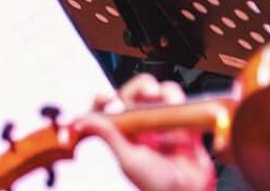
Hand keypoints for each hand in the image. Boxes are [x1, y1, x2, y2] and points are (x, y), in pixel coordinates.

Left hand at [71, 74, 213, 190]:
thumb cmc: (158, 185)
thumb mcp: (128, 160)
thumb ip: (109, 135)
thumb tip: (84, 121)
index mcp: (125, 134)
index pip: (110, 108)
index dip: (108, 99)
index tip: (109, 98)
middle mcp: (143, 127)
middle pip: (138, 94)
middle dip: (142, 88)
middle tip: (149, 92)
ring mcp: (165, 125)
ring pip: (163, 94)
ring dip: (167, 94)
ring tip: (170, 104)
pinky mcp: (185, 126)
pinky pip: (185, 105)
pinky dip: (185, 104)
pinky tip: (182, 115)